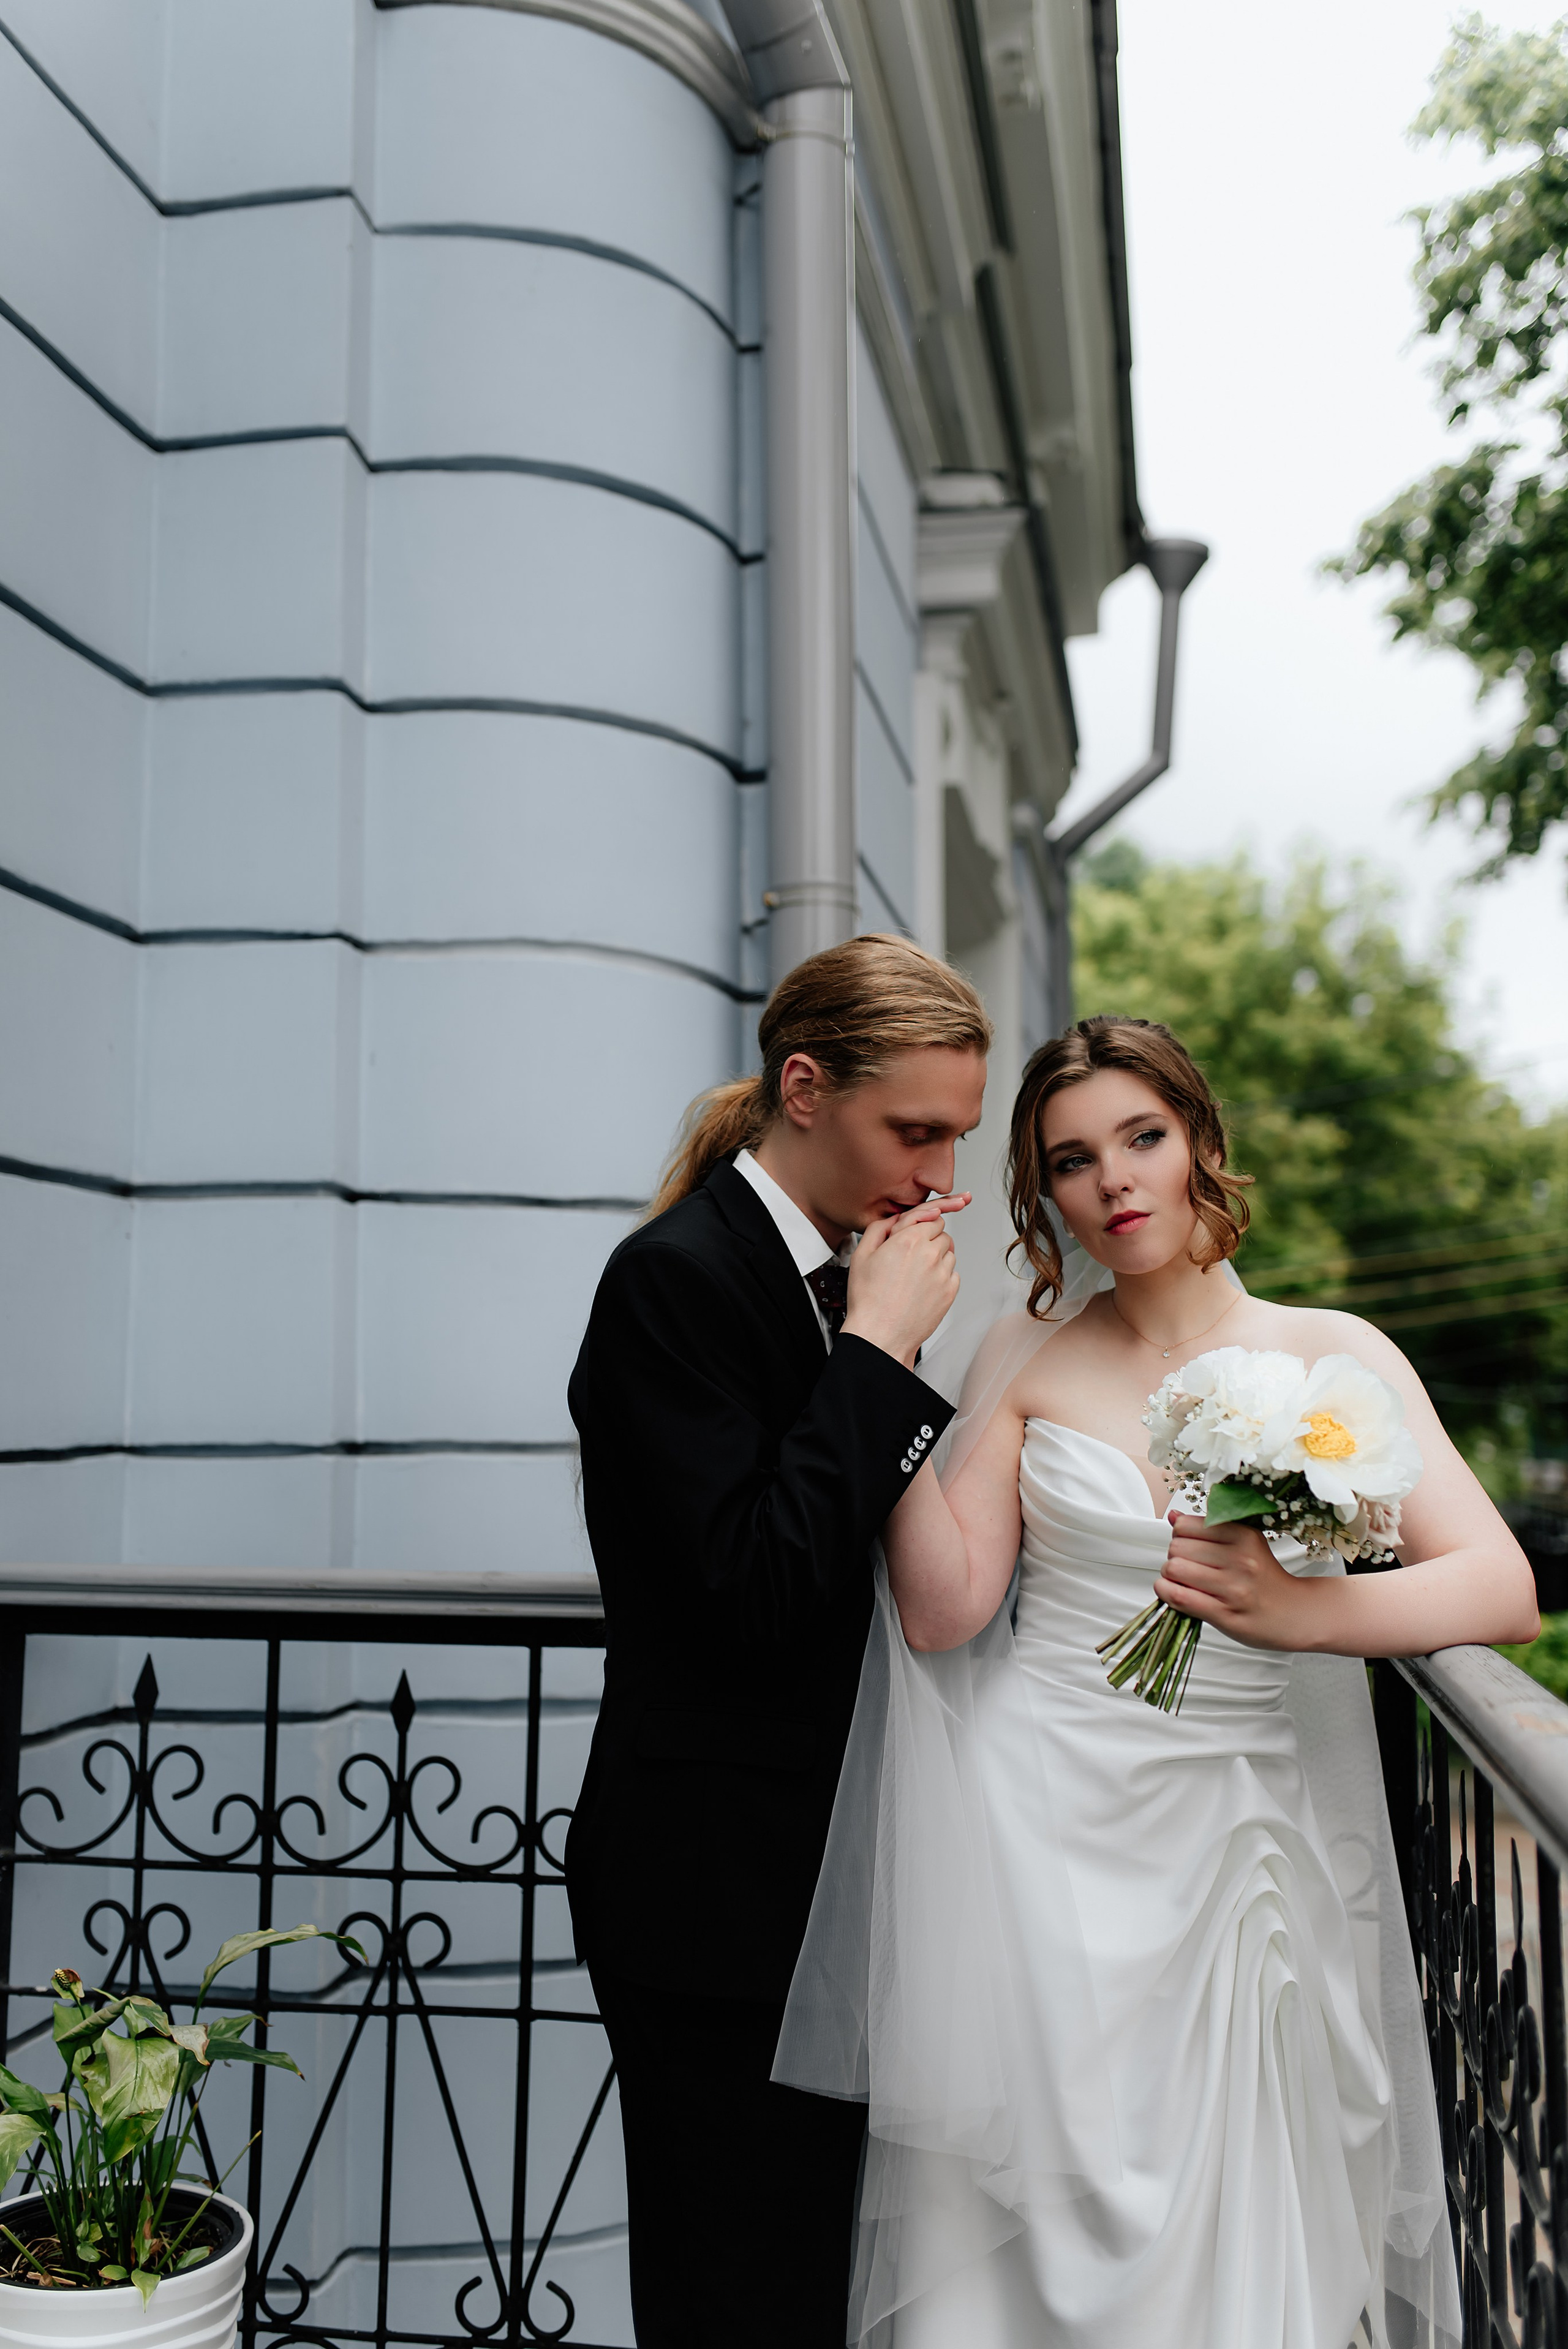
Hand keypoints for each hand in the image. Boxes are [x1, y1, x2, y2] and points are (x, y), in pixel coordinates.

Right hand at [842, 1194, 968, 1368]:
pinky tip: (924, 1287)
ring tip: (917, 1274)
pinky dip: (942, 1277)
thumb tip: (896, 1218)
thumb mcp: (861, 1255)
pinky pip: (954, 1274)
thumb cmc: (869, 1300)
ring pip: (950, 1254)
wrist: (880, 1335)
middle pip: (943, 1234)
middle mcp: (930, 1254)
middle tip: (913, 1256)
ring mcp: (942, 1274)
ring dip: (938, 1258)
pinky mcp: (950, 1292)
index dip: (923, 1225)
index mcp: (908, 1240)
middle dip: (930, 1240)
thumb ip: (880, 1228)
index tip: (918, 1233)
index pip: (932, 1217)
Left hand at [1154, 1512, 1313, 1651]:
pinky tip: (1174, 1593)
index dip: (1180, 1537)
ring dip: (1170, 1577)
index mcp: (1244, 1536)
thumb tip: (1173, 1516)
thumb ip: (1210, 1530)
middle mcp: (1240, 1559)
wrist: (1296, 1615)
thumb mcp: (1246, 1545)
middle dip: (1175, 1557)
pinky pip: (1179, 1596)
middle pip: (1177, 1547)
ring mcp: (1233, 1587)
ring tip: (1184, 1581)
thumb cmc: (1266, 1581)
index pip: (1186, 1526)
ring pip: (1174, 1569)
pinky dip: (1167, 1593)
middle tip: (1188, 1568)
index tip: (1190, 1547)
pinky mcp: (1225, 1614)